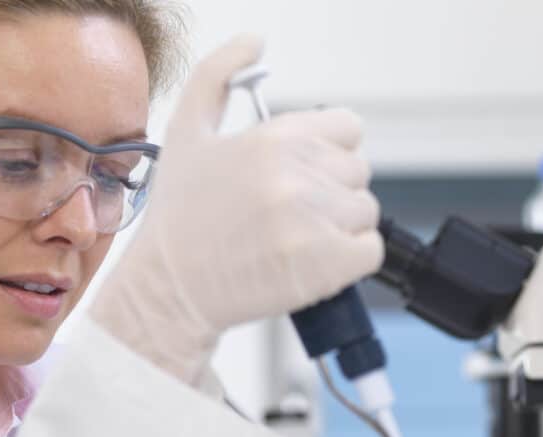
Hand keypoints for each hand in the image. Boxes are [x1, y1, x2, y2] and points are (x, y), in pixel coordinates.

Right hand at [91, 35, 382, 384]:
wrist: (170, 289)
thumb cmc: (179, 218)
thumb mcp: (186, 132)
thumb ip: (218, 76)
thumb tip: (254, 41)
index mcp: (274, 138)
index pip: (348, 128)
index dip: (327, 151)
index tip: (303, 173)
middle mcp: (298, 176)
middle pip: (358, 171)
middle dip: (330, 191)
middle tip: (288, 214)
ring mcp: (315, 223)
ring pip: (366, 212)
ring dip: (339, 227)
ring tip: (296, 239)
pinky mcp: (327, 266)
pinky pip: (371, 251)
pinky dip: (351, 259)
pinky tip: (313, 261)